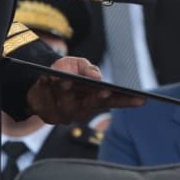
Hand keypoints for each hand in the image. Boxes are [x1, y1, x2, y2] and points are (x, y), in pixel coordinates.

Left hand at [26, 56, 142, 123]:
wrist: (37, 79)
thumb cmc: (65, 71)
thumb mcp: (78, 64)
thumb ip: (88, 68)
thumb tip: (97, 77)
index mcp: (95, 97)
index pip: (114, 101)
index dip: (128, 101)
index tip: (141, 99)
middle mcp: (83, 108)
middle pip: (93, 104)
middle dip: (97, 97)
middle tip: (104, 90)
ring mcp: (66, 114)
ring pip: (68, 103)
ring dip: (66, 90)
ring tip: (63, 79)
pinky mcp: (49, 115)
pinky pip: (48, 103)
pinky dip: (46, 89)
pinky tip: (46, 79)